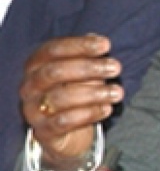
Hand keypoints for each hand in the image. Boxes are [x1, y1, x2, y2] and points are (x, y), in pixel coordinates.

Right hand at [20, 35, 123, 170]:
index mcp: (36, 64)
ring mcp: (33, 109)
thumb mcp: (80, 71)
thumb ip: (87, 55)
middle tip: (116, 68)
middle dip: (89, 68)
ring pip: (61, 97)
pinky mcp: (43, 131)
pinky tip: (107, 109)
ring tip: (118, 92)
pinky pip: (64, 122)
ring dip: (95, 93)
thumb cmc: (73, 90)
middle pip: (56, 72)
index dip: (80, 45)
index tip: (106, 45)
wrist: (62, 130)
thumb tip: (97, 39)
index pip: (54, 49)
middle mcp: (30, 85)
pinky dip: (89, 114)